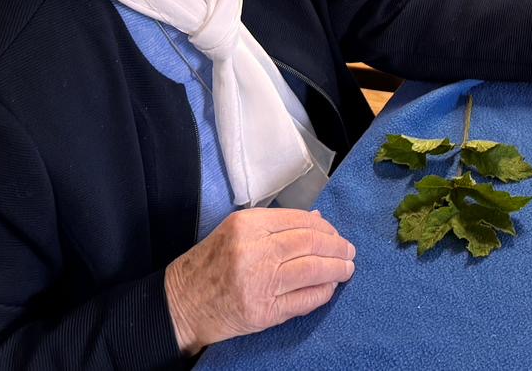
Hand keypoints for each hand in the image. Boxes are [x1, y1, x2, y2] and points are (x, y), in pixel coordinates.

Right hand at [165, 208, 355, 353]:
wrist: (181, 304)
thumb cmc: (210, 266)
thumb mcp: (236, 233)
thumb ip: (276, 226)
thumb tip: (317, 220)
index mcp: (247, 226)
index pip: (299, 221)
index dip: (325, 227)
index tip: (335, 234)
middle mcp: (254, 251)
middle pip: (310, 243)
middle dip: (336, 247)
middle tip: (349, 252)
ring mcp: (259, 282)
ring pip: (312, 270)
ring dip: (336, 269)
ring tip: (346, 269)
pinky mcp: (264, 311)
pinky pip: (304, 299)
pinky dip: (323, 293)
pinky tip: (329, 288)